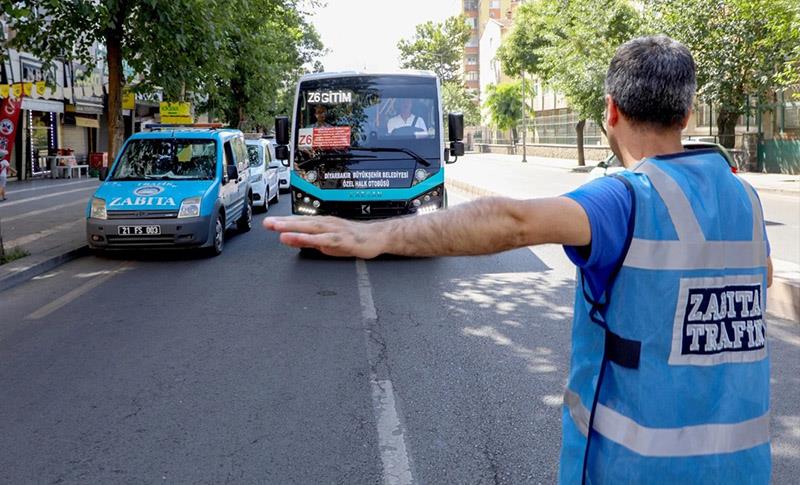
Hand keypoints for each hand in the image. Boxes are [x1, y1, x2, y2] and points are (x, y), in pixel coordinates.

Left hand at [263, 216, 384, 258]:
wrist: (377, 237)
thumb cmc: (354, 239)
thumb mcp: (328, 242)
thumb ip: (310, 241)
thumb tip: (292, 240)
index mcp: (323, 224)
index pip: (300, 221)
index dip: (283, 221)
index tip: (268, 222)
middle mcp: (327, 223)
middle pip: (302, 222)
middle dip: (283, 223)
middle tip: (268, 223)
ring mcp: (334, 230)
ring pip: (310, 228)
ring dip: (293, 227)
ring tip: (278, 229)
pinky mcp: (341, 239)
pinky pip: (323, 239)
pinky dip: (310, 238)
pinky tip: (299, 239)